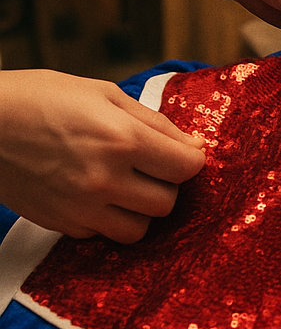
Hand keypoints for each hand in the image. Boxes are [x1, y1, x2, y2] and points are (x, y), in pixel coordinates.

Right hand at [0, 70, 205, 240]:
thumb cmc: (41, 98)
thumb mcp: (103, 93)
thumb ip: (153, 122)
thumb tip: (190, 145)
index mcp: (121, 139)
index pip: (186, 167)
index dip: (190, 159)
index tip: (183, 153)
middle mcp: (105, 179)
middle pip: (167, 203)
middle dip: (166, 184)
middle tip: (151, 167)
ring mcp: (81, 207)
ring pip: (139, 229)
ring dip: (140, 209)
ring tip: (125, 185)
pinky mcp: (61, 224)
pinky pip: (103, 234)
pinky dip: (107, 219)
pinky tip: (94, 193)